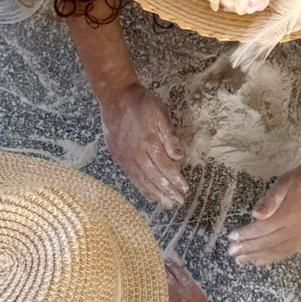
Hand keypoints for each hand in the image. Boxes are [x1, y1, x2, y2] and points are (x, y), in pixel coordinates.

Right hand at [101, 83, 186, 207]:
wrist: (115, 96)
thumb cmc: (140, 103)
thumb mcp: (160, 113)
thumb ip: (169, 136)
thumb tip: (179, 157)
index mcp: (148, 142)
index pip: (165, 166)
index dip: (175, 179)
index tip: (185, 189)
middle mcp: (136, 153)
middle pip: (154, 177)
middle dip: (167, 191)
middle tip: (178, 202)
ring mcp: (125, 156)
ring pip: (142, 180)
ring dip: (155, 193)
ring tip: (166, 204)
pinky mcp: (118, 157)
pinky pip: (131, 176)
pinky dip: (140, 187)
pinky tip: (148, 195)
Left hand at [228, 161, 300, 266]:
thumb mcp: (286, 181)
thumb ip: (270, 199)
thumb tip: (255, 215)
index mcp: (287, 215)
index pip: (261, 229)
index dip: (245, 235)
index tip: (232, 238)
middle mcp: (295, 230)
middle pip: (267, 243)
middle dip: (249, 249)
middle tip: (233, 254)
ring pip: (278, 251)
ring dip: (259, 257)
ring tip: (245, 262)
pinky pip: (290, 252)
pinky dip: (276, 258)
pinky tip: (266, 261)